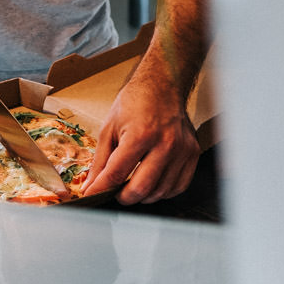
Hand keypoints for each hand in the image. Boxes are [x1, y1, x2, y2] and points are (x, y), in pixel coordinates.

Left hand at [82, 71, 200, 204]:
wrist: (162, 85)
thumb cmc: (135, 103)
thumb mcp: (109, 128)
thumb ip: (100, 161)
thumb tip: (91, 186)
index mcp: (140, 134)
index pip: (117, 173)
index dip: (101, 189)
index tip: (92, 195)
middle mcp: (165, 144)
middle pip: (141, 189)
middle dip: (122, 197)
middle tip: (114, 192)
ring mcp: (182, 150)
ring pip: (160, 191)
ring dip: (142, 196)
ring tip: (131, 186)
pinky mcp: (192, 153)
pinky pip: (178, 186)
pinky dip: (162, 191)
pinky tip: (152, 183)